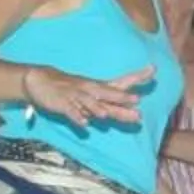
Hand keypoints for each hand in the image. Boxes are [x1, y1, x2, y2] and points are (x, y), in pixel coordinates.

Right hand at [22, 65, 150, 126]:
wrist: (39, 80)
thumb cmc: (71, 89)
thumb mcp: (92, 96)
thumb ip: (112, 105)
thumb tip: (135, 112)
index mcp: (99, 87)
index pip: (122, 82)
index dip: (138, 77)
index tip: (154, 69)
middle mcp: (90, 90)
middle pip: (108, 94)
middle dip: (121, 98)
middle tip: (136, 101)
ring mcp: (75, 96)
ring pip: (88, 102)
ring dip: (98, 108)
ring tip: (107, 115)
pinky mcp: (61, 104)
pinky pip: (70, 111)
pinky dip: (76, 116)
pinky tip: (84, 123)